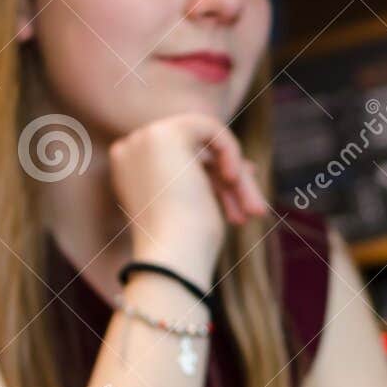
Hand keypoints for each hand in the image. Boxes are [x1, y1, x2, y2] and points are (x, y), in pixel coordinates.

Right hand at [108, 112, 268, 275]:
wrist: (173, 258)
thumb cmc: (187, 245)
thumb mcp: (201, 208)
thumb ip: (212, 182)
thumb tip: (247, 167)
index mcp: (129, 170)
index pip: (182, 162)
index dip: (216, 177)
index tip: (242, 202)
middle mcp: (130, 149)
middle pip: (198, 153)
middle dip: (231, 182)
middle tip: (256, 212)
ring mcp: (144, 139)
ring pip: (209, 145)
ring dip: (237, 180)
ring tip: (256, 212)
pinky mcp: (165, 133)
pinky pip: (212, 127)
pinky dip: (231, 153)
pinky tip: (234, 181)